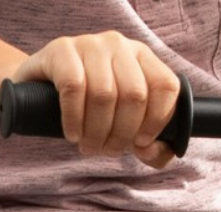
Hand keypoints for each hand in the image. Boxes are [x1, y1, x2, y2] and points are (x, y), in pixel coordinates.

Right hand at [12, 31, 180, 166]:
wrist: (47, 90)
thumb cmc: (101, 113)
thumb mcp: (132, 132)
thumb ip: (156, 150)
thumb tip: (150, 151)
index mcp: (146, 60)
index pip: (166, 86)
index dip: (158, 121)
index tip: (141, 144)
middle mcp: (120, 46)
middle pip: (134, 95)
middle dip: (123, 133)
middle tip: (109, 151)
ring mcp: (90, 44)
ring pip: (104, 94)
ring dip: (98, 131)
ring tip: (91, 147)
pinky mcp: (61, 49)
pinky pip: (73, 87)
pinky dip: (75, 118)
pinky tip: (74, 134)